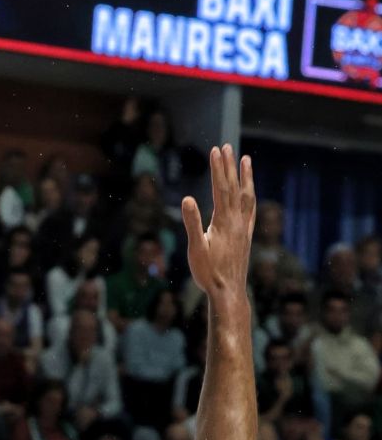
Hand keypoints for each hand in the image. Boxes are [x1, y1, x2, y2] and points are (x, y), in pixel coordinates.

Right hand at [182, 144, 254, 298]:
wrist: (228, 292)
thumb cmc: (209, 274)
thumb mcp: (196, 249)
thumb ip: (192, 223)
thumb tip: (187, 200)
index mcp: (223, 221)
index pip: (220, 188)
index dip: (218, 168)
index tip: (215, 150)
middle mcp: (236, 220)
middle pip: (233, 187)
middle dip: (229, 166)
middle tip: (226, 147)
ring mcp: (243, 228)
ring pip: (246, 196)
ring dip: (245, 176)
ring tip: (245, 159)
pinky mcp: (246, 236)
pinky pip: (251, 210)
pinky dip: (250, 196)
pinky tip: (250, 192)